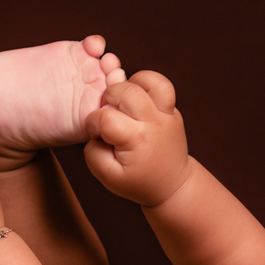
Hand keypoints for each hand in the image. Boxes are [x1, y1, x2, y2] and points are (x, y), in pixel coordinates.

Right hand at [83, 71, 192, 206]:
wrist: (172, 185)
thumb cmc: (138, 181)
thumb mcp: (109, 178)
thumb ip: (93, 154)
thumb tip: (95, 131)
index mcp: (137, 140)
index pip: (105, 117)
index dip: (92, 123)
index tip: (96, 135)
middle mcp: (154, 122)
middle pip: (126, 90)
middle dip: (108, 97)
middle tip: (109, 114)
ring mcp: (167, 114)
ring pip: (150, 79)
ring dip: (130, 84)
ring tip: (125, 101)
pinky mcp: (172, 110)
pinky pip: (162, 85)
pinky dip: (145, 84)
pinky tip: (136, 100)